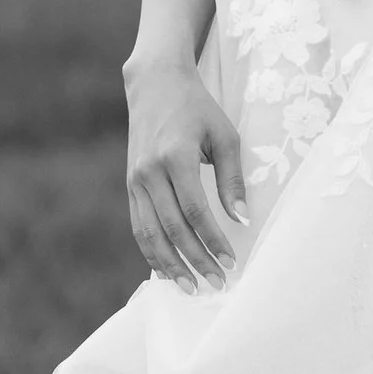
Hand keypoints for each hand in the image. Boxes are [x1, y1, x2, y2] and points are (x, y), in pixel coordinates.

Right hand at [124, 54, 247, 288]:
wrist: (155, 85)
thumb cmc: (198, 109)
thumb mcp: (224, 136)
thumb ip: (232, 178)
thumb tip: (242, 220)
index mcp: (175, 157)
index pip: (195, 211)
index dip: (213, 240)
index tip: (231, 262)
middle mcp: (149, 172)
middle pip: (172, 228)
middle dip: (195, 260)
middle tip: (216, 284)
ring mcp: (135, 180)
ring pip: (149, 233)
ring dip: (170, 265)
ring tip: (190, 288)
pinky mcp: (129, 185)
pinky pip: (138, 225)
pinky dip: (151, 250)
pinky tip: (165, 270)